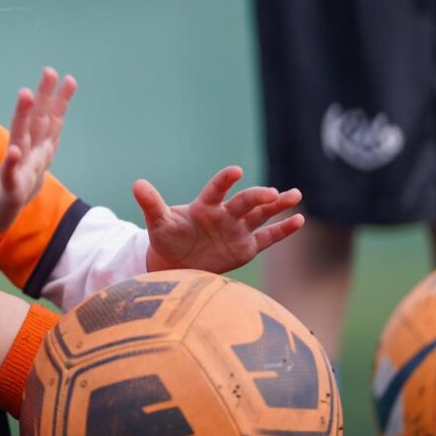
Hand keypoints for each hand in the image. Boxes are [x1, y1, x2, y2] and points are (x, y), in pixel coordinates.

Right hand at [0, 67, 76, 234]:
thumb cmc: (11, 187)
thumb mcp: (34, 164)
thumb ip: (45, 142)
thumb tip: (56, 123)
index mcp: (33, 148)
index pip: (49, 120)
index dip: (60, 101)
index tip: (70, 79)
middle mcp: (23, 152)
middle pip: (35, 121)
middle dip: (44, 96)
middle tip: (49, 71)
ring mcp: (15, 167)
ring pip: (20, 139)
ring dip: (23, 116)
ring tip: (26, 94)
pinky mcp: (7, 187)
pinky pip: (9, 174)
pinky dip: (12, 163)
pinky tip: (15, 151)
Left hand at [134, 165, 303, 274]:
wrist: (176, 263)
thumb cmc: (167, 238)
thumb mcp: (158, 222)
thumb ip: (152, 203)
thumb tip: (136, 183)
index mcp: (205, 205)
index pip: (217, 189)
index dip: (225, 180)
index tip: (235, 171)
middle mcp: (225, 214)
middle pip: (245, 202)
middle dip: (258, 197)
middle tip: (272, 193)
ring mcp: (238, 229)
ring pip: (261, 215)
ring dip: (278, 206)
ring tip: (295, 195)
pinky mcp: (247, 247)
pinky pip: (267, 238)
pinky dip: (282, 230)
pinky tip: (299, 220)